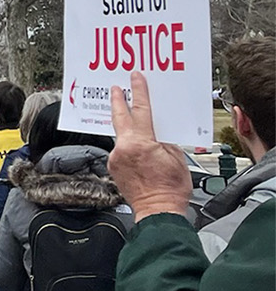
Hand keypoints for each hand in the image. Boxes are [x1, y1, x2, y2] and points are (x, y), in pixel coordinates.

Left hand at [109, 71, 190, 220]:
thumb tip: (158, 131)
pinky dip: (128, 147)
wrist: (158, 212)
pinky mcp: (113, 166)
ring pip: (120, 136)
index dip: (138, 91)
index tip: (135, 78)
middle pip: (119, 117)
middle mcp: (123, 148)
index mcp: (141, 143)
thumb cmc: (171, 189)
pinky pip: (120, 150)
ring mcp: (116, 157)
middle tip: (115, 87)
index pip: (140, 110)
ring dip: (125, 127)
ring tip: (129, 118)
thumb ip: (165, 140)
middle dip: (117, 100)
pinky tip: (137, 151)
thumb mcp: (176, 158)